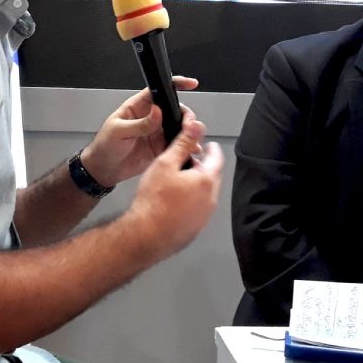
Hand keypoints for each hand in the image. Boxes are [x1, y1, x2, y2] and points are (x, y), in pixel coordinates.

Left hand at [80, 75, 198, 186]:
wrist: (103, 170)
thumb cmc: (104, 145)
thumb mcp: (119, 131)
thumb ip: (139, 123)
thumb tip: (157, 112)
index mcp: (138, 107)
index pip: (158, 91)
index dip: (175, 85)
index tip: (189, 84)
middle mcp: (150, 118)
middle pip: (173, 109)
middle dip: (185, 114)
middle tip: (188, 123)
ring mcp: (156, 133)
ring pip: (177, 126)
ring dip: (188, 130)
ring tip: (191, 137)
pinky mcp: (159, 148)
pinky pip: (176, 144)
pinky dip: (185, 146)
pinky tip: (190, 149)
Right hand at [122, 118, 223, 258]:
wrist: (145, 235)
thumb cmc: (153, 201)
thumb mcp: (165, 163)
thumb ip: (183, 143)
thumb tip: (196, 126)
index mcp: (206, 181)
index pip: (217, 158)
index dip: (213, 149)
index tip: (210, 145)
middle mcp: (210, 200)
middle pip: (212, 177)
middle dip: (204, 167)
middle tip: (191, 162)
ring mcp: (203, 217)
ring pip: (205, 194)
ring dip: (197, 186)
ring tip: (178, 182)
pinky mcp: (194, 229)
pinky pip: (197, 210)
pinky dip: (191, 202)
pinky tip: (174, 202)